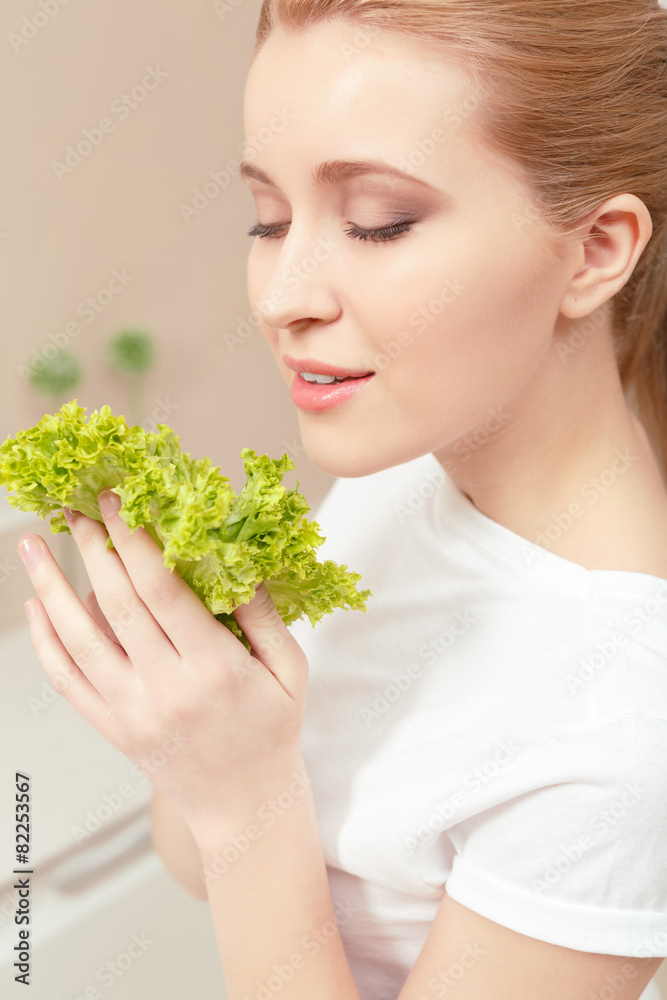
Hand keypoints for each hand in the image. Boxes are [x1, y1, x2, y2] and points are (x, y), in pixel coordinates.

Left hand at [17, 489, 309, 839]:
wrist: (243, 807)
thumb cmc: (273, 731)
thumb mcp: (290, 670)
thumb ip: (264, 615)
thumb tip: (235, 559)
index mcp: (215, 669)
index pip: (164, 591)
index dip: (136, 541)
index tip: (117, 500)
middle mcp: (167, 690)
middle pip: (117, 605)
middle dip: (92, 548)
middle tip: (74, 506)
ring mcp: (133, 713)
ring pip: (79, 640)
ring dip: (51, 588)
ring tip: (31, 547)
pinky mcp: (112, 729)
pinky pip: (68, 682)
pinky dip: (46, 643)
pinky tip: (37, 607)